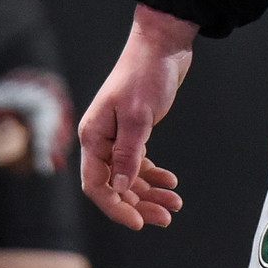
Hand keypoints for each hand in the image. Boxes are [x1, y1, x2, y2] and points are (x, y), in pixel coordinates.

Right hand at [78, 5, 195, 229]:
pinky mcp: (134, 132)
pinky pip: (139, 163)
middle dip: (139, 204)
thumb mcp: (139, 116)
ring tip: (175, 203)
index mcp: (93, 136)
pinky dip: (154, 175)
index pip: (96, 184)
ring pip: (129, 177)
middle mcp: (101, 140)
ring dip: (150, 192)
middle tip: (167, 216)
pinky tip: (171, 182)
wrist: (162, 45)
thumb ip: (128, 153)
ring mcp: (117, 137)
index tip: (139, 222)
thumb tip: (120, 188)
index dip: (115, 207)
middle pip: (115, 185)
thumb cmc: (146, 74)